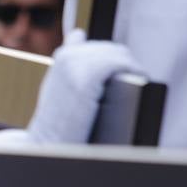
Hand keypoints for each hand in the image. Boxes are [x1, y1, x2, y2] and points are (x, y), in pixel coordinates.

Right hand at [27, 29, 141, 143]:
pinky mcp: (86, 77)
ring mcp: (75, 66)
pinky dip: (133, 69)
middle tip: (132, 80)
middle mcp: (67, 57)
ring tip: (138, 81)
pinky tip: (139, 78)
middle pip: (109, 48)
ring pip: (117, 54)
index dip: (107, 56)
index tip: (116, 71)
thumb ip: (68, 69)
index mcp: (61, 57)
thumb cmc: (56, 125)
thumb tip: (80, 41)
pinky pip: (119, 63)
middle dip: (122, 62)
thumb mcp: (57, 89)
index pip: (91, 42)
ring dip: (131, 66)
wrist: (47, 145)